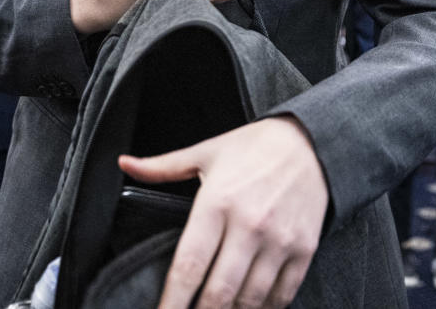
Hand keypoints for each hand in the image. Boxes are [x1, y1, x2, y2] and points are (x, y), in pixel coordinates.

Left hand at [119, 116, 326, 308]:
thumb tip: (124, 164)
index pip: (189, 265)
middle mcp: (249, 225)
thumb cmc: (254, 147)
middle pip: (218, 292)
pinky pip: (282, 295)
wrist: (312, 142)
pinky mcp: (303, 249)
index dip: (172, 301)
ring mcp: (279, 240)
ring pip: (249, 300)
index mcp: (218, 203)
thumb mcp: (206, 152)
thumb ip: (162, 167)